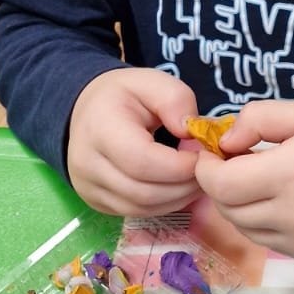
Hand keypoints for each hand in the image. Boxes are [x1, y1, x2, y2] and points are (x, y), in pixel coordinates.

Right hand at [66, 67, 199, 215]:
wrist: (87, 111)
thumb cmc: (124, 96)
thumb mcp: (152, 81)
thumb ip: (176, 100)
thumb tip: (191, 134)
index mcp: (99, 129)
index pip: (142, 161)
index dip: (180, 165)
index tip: (204, 155)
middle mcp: (87, 164)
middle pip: (144, 192)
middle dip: (184, 185)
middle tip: (206, 169)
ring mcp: (88, 188)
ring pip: (142, 207)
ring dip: (178, 198)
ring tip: (195, 177)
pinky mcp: (97, 203)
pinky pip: (137, 212)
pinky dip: (164, 204)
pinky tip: (178, 186)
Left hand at [192, 101, 293, 258]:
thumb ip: (257, 118)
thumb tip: (223, 142)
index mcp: (288, 174)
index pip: (221, 184)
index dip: (206, 168)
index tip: (212, 151)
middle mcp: (290, 214)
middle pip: (226, 207)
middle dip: (219, 184)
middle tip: (234, 161)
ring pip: (241, 226)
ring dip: (236, 203)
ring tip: (256, 179)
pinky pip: (264, 239)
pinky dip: (258, 220)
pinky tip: (276, 199)